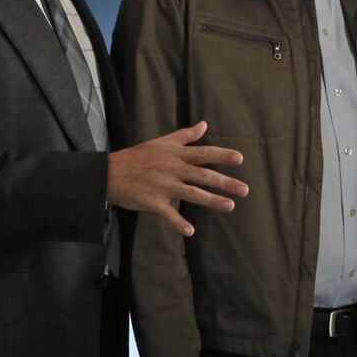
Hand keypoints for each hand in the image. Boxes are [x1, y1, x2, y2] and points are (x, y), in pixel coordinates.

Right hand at [107, 121, 248, 235]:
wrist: (110, 172)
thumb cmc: (138, 156)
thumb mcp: (162, 142)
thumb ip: (185, 135)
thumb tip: (204, 125)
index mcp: (176, 155)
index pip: (203, 153)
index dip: (222, 155)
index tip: (240, 159)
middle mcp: (173, 169)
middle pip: (203, 175)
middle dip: (225, 182)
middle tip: (245, 189)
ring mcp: (164, 186)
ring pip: (192, 194)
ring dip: (212, 201)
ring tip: (230, 206)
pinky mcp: (153, 202)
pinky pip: (168, 214)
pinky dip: (178, 223)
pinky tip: (191, 231)